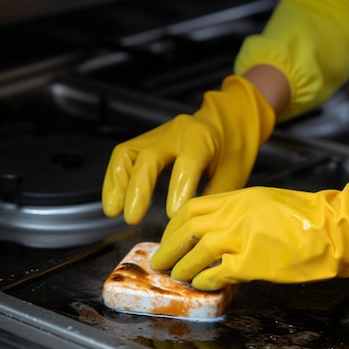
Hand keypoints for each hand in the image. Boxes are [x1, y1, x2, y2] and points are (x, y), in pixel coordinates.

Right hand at [102, 75, 274, 223]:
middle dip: (138, 190)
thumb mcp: (233, 174)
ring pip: (128, 154)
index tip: (171, 216)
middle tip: (132, 218)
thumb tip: (196, 228)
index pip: (186, 163)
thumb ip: (213, 198)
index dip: (178, 189)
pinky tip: (114, 202)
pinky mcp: (146, 140)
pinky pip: (123, 156)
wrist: (229, 120)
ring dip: (118, 184)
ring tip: (114, 211)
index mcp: (202, 138)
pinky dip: (115, 179)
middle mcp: (176, 132)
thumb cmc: (234, 149)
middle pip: (149, 157)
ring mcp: (158, 134)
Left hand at [150, 172, 348, 289]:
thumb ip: (239, 212)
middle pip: (187, 229)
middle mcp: (236, 214)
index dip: (174, 226)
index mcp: (239, 198)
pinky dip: (205, 280)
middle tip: (159, 261)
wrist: (335, 229)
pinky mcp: (253, 262)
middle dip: (168, 247)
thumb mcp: (266, 202)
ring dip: (183, 267)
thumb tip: (215, 231)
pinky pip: (218, 273)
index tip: (168, 237)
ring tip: (177, 276)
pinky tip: (202, 285)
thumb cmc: (307, 217)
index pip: (192, 209)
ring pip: (197, 252)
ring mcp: (243, 237)